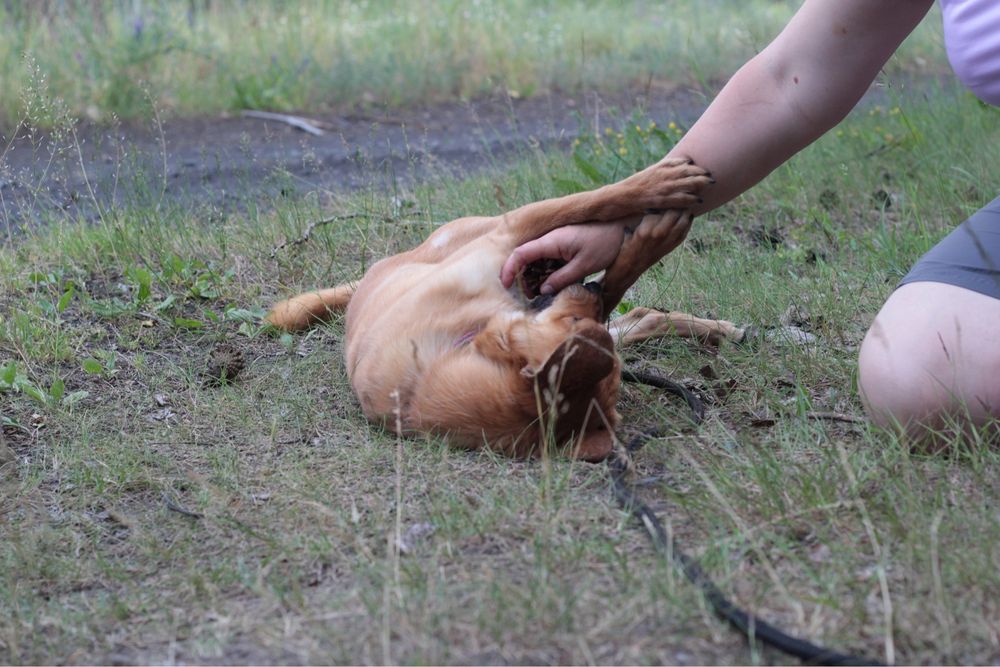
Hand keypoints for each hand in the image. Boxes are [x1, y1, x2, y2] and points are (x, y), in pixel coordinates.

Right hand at [500, 221, 624, 294]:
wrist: (623, 228)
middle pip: (526, 260)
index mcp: (551, 241)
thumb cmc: (605, 243)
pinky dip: (548, 274)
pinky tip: (555, 286)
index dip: (509, 269)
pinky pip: (549, 261)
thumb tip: (542, 290)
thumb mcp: (584, 266)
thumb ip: (561, 279)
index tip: (505, 285)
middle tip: (532, 298)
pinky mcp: (564, 247)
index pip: (520, 254)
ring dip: (537, 278)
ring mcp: (557, 243)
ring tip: (544, 295)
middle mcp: (550, 241)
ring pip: (537, 262)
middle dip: (524, 279)